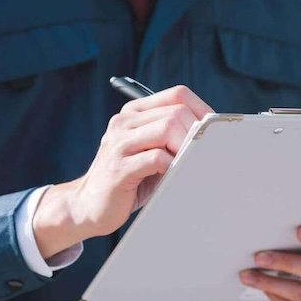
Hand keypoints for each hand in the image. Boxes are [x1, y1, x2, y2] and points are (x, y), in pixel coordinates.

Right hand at [33, 86, 213, 257]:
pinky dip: (172, 167)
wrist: (87, 205)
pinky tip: (170, 176)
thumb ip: (172, 138)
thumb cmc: (128, 180)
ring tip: (186, 164)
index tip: (213, 131)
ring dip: (185, 148)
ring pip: (167, 128)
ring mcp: (119, 144)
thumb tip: (211, 135)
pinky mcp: (119, 168)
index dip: (202, 109)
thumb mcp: (150, 151)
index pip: (177, 94)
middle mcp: (124, 122)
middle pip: (176, 111)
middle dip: (196, 133)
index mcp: (133, 113)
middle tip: (201, 153)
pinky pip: (157, 158)